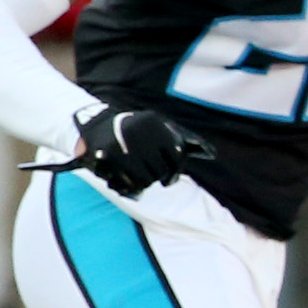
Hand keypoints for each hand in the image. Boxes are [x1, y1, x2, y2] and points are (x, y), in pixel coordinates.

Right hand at [67, 105, 213, 194]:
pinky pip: (131, 179)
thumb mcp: (155, 126)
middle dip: (161, 176)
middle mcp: (141, 131)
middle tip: (158, 178)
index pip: (178, 152)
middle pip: (162, 167)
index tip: (171, 174)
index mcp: (155, 122)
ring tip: (143, 177)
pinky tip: (132, 181)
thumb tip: (211, 152)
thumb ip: (177, 138)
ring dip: (147, 180)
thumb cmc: (133, 129)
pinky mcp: (111, 156)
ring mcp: (126, 144)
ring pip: (148, 176)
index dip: (176, 168)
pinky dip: (134, 184)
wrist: (96, 125)